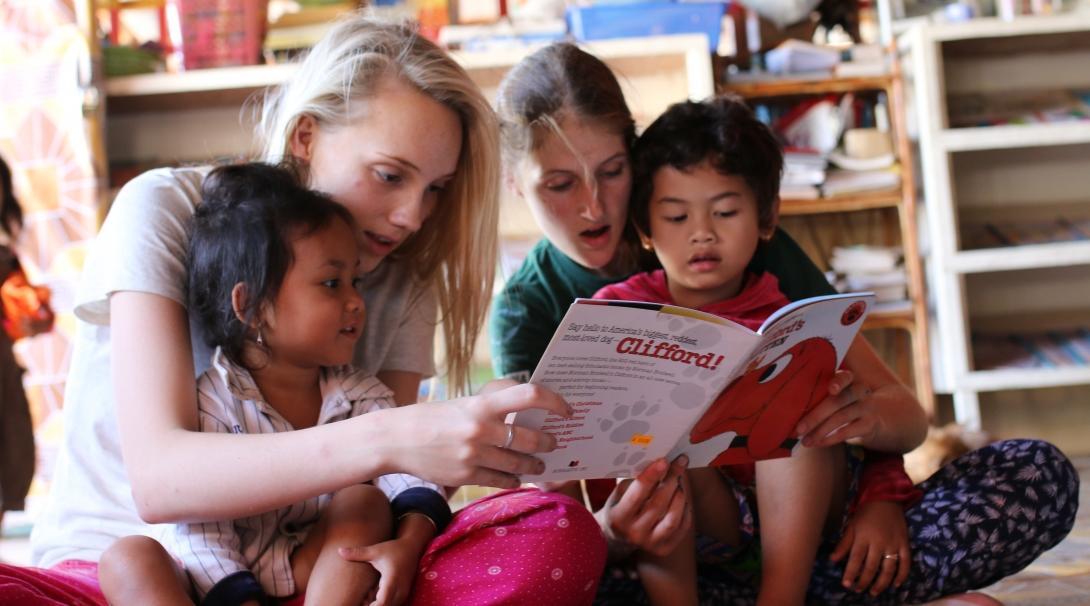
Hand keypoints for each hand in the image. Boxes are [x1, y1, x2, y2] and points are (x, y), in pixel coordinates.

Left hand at [338, 536, 419, 605]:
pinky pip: (392, 604)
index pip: (383, 603)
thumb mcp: (375, 551)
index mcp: (392, 580)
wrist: (412, 547)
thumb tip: (339, 551)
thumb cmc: (393, 549)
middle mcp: (400, 589)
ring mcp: (403, 593)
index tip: (362, 602)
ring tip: (367, 594)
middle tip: (362, 598)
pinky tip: (373, 592)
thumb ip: (358, 553)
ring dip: (377, 604)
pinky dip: (382, 601)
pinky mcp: (403, 594)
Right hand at [385, 382, 571, 488]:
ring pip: (519, 464)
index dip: (555, 401)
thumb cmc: (435, 417)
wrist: (396, 439)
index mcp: (482, 404)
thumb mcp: (465, 402)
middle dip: (548, 443)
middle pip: (531, 438)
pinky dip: (513, 480)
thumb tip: (529, 408)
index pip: (530, 395)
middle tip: (554, 443)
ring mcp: (473, 455)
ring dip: (534, 465)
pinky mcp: (466, 476)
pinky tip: (516, 477)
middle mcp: (480, 429)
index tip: (567, 410)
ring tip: (538, 464)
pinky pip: (501, 481)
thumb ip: (494, 405)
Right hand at [597, 456, 691, 557]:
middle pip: (658, 504)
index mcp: (618, 517)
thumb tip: (656, 458)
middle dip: (671, 479)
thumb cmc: (621, 506)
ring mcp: (650, 544)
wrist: (618, 538)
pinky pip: (682, 528)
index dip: (651, 476)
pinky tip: (682, 497)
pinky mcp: (664, 549)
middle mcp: (633, 534)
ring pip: (672, 518)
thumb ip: (635, 479)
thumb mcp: (620, 493)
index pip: (637, 494)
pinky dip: (685, 510)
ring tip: (679, 481)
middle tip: (680, 463)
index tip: (664, 460)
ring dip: (680, 496)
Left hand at [795, 370, 883, 447]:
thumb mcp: (838, 395)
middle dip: (815, 416)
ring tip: (805, 441)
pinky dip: (831, 438)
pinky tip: (819, 443)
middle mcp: (859, 390)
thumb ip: (820, 396)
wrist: (878, 416)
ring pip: (842, 418)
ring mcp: (867, 407)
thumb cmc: (845, 404)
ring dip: (820, 431)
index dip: (838, 382)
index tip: (831, 389)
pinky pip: (849, 431)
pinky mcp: (870, 424)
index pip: (845, 376)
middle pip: (838, 401)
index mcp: (848, 379)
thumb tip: (788, 411)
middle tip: (798, 429)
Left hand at [830, 500, 910, 595]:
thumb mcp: (851, 526)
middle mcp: (879, 542)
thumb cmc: (865, 514)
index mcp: (863, 537)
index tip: (846, 584)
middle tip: (858, 590)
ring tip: (874, 592)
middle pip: (871, 567)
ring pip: (888, 569)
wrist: (886, 499)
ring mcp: (893, 544)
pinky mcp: (904, 543)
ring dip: (881, 583)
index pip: (856, 559)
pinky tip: (896, 584)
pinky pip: (906, 562)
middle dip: (864, 581)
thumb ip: (844, 544)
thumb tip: (833, 560)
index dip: (851, 573)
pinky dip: (902, 575)